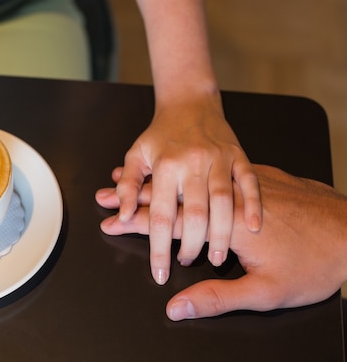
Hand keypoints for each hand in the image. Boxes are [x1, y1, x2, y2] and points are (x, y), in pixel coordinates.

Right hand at [99, 165, 346, 319]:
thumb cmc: (313, 265)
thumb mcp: (266, 292)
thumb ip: (217, 298)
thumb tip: (176, 308)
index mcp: (223, 225)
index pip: (167, 222)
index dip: (134, 222)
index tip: (109, 220)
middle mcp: (224, 198)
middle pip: (169, 196)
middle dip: (132, 197)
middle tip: (105, 196)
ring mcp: (239, 184)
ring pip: (187, 181)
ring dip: (155, 182)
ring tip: (129, 179)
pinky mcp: (255, 177)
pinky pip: (209, 174)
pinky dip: (187, 176)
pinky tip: (177, 175)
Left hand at [112, 97, 260, 283]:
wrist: (189, 101)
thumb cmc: (159, 134)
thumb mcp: (136, 155)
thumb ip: (128, 186)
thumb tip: (121, 215)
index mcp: (165, 166)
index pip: (160, 216)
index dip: (159, 248)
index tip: (159, 273)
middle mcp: (193, 163)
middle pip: (194, 215)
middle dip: (191, 246)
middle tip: (187, 262)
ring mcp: (219, 159)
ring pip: (224, 204)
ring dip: (221, 235)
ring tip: (216, 258)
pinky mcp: (239, 155)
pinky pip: (250, 183)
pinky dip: (254, 205)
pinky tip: (253, 227)